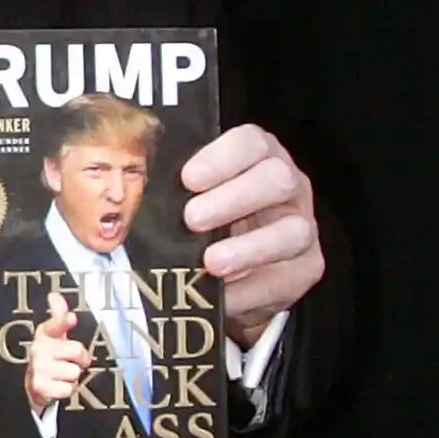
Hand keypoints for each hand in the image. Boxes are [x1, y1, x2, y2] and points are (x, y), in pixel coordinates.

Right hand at [24, 288, 91, 411]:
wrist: (35, 384)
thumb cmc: (50, 357)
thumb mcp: (54, 336)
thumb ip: (58, 315)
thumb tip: (54, 295)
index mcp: (44, 334)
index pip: (55, 324)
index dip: (64, 321)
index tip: (71, 318)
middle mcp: (39, 349)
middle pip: (76, 350)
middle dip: (79, 359)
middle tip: (71, 361)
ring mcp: (38, 368)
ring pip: (74, 371)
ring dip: (72, 376)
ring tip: (62, 375)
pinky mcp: (40, 387)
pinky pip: (68, 388)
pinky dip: (66, 390)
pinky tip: (58, 386)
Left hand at [181, 123, 323, 341]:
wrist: (233, 271)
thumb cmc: (206, 220)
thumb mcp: (189, 199)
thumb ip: (173, 191)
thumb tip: (132, 199)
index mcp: (257, 157)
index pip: (251, 142)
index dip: (222, 157)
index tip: (188, 179)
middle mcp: (287, 185)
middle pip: (276, 179)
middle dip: (233, 199)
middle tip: (192, 220)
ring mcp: (302, 225)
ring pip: (292, 230)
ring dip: (249, 248)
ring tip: (212, 263)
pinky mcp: (307, 267)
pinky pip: (285, 278)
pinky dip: (251, 290)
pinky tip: (223, 295)